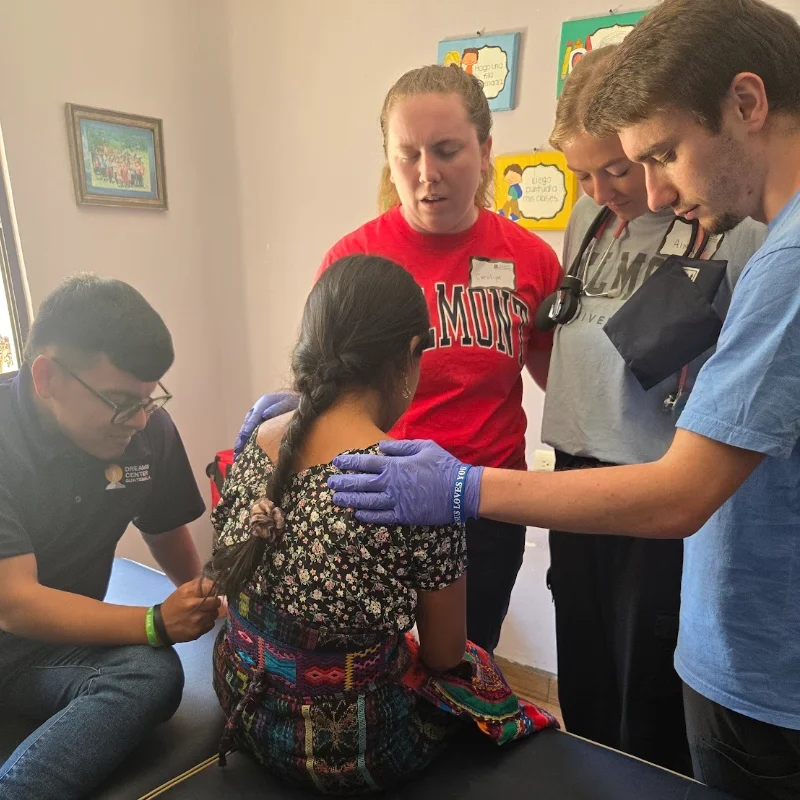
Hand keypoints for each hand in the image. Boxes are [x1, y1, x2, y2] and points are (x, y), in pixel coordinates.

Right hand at [160, 578, 219, 642]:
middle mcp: (194, 605)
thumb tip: (215, 583)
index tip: (212, 592)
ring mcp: (197, 619)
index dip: (214, 589)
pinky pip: (211, 624)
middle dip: (214, 602)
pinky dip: (207, 623)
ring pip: (215, 613)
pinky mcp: (198, 631)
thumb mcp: (183, 590)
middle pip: (217, 602)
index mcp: (189, 593)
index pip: (212, 587)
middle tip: (209, 604)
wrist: (160, 625)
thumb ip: (199, 585)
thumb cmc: (173, 605)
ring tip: (202, 613)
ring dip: (211, 613)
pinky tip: (199, 622)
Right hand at [234, 392, 298, 456]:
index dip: (249, 426)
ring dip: (241, 441)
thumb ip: (276, 408)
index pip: (254, 416)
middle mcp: (257, 409)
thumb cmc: (293, 401)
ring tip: (237, 453)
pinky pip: (251, 432)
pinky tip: (243, 451)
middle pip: (247, 424)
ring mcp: (257, 416)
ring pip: (247, 429)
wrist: (295, 399)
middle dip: (242, 437)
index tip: (245, 435)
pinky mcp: (259, 423)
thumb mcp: (287, 402)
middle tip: (237, 449)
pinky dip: (247, 441)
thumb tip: (264, 415)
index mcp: (264, 402)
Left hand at [327, 439, 483, 525]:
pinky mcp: (403, 516)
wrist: (459, 491)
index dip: (348, 462)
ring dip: (349, 500)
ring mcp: (395, 501)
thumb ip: (400, 447)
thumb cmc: (443, 465)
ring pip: (365, 502)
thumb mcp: (424, 447)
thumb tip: (381, 447)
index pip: (365, 463)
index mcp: (394, 465)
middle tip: (329, 483)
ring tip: (336, 500)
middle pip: (360, 483)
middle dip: (343, 483)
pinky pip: (380, 517)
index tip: (336, 462)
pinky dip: (366, 515)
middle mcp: (390, 484)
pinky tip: (357, 514)